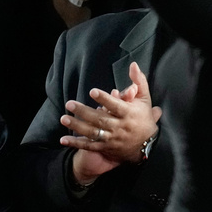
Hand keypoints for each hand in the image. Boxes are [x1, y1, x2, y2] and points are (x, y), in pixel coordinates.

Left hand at [61, 62, 161, 182]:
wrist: (148, 146)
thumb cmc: (144, 118)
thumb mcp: (145, 99)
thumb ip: (139, 81)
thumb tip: (133, 64)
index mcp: (128, 113)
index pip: (116, 106)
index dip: (104, 99)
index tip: (92, 91)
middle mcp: (119, 127)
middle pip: (100, 120)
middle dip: (84, 112)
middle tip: (69, 103)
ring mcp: (112, 138)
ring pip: (93, 133)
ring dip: (77, 126)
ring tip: (64, 118)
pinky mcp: (105, 147)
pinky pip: (90, 146)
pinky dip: (76, 144)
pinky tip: (63, 140)